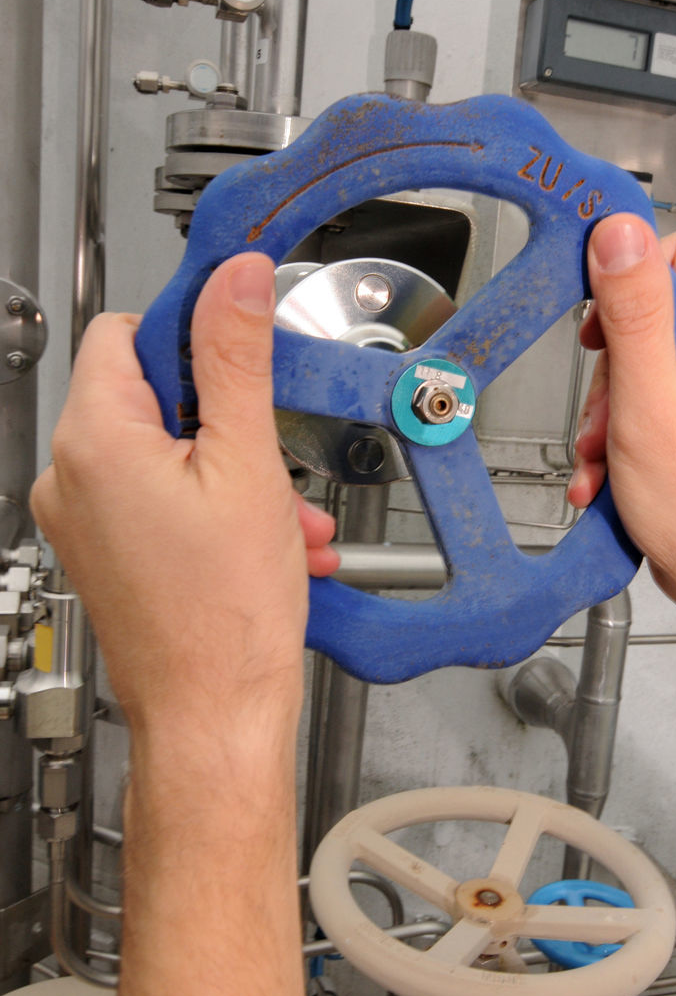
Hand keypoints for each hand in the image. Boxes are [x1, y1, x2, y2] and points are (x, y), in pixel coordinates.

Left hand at [31, 253, 337, 778]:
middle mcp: (71, 477)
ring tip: (284, 516)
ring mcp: (85, 519)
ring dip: (236, 471)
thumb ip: (237, 358)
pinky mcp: (108, 552)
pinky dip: (216, 507)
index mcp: (94, 440)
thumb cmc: (224, 618)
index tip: (244, 352)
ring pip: (167, 452)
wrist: (215, 717)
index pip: (130, 331)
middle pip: (154, 395)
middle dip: (231, 420)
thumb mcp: (248, 466)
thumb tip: (232, 277)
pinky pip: (162, 500)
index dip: (195, 336)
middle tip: (275, 456)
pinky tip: (268, 541)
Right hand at [568, 215, 675, 629]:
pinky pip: (643, 402)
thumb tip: (619, 234)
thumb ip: (632, 313)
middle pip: (645, 318)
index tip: (592, 325)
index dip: (622, 288)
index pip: (671, 257)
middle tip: (607, 417)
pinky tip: (610, 473)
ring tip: (606, 457)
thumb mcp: (651, 402)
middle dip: (609, 375)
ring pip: (636, 366)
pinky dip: (617, 438)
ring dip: (605, 415)